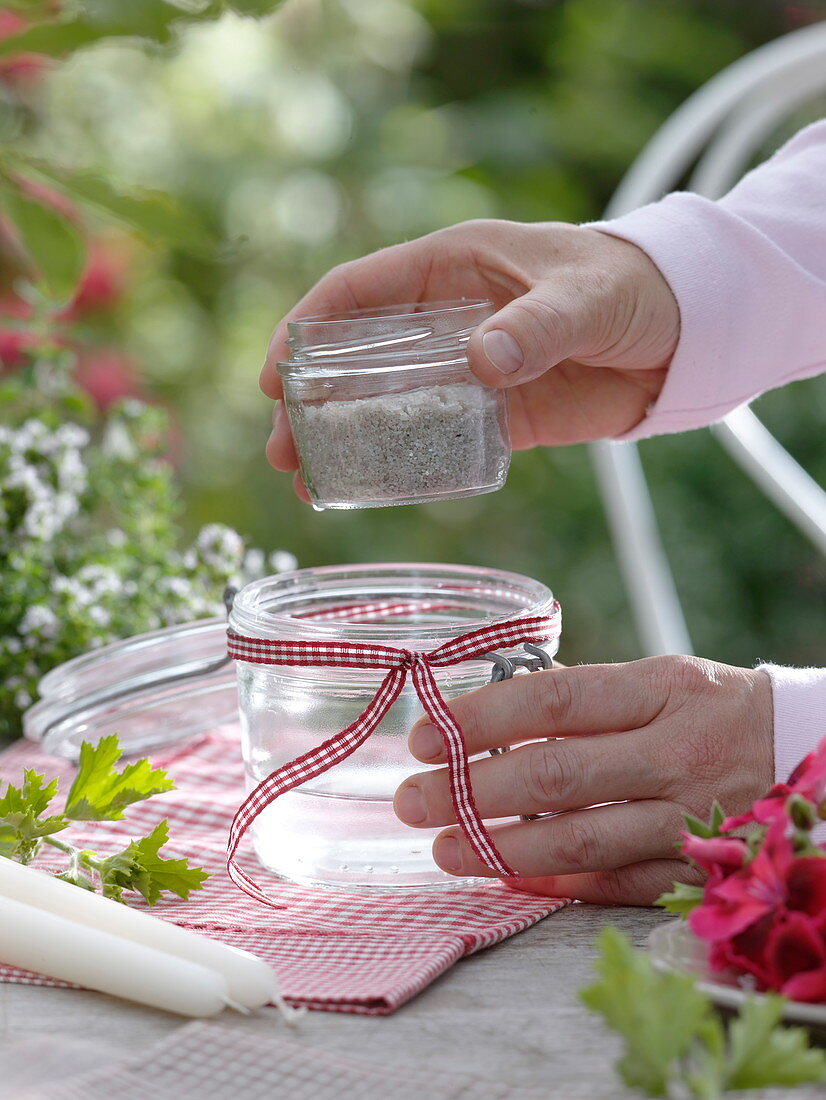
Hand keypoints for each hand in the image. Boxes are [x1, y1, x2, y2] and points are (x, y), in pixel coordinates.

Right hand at [261, 220, 679, 499]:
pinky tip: (370, 488)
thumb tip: (482, 361)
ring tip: (306, 481)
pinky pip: (433, 436)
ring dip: (343, 437)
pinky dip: (399, 459)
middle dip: (310, 400)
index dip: (305, 330)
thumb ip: (539, 326)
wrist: (686, 334)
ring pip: (385, 401)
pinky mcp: (494, 412)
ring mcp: (466, 368)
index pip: (356, 293)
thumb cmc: (635, 286)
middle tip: (283, 451)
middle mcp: (446, 317)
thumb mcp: (588, 297)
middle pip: (354, 355)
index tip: (274, 377)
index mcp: (452, 267)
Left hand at [392, 657, 773, 904]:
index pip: (553, 700)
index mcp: (661, 689)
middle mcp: (674, 752)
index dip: (480, 720)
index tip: (425, 736)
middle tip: (411, 799)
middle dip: (468, 790)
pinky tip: (504, 877)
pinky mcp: (694, 869)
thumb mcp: (659, 679)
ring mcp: (687, 816)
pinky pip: (612, 882)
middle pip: (554, 774)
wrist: (805, 753)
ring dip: (496, 847)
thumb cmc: (711, 709)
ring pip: (577, 839)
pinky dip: (553, 882)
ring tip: (442, 848)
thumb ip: (585, 696)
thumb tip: (491, 711)